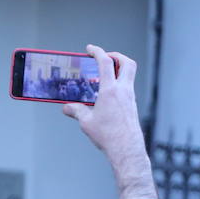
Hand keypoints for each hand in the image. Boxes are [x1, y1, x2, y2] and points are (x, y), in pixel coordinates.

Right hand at [62, 45, 155, 198]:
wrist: (127, 149)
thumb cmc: (108, 136)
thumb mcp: (86, 122)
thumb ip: (76, 111)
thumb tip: (67, 108)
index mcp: (111, 90)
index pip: (106, 62)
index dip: (97, 51)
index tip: (90, 48)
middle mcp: (124, 91)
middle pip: (127, 63)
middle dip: (116, 55)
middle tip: (105, 57)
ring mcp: (130, 98)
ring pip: (129, 75)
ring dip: (118, 69)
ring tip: (104, 75)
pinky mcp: (132, 106)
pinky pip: (127, 87)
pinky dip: (119, 83)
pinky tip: (108, 93)